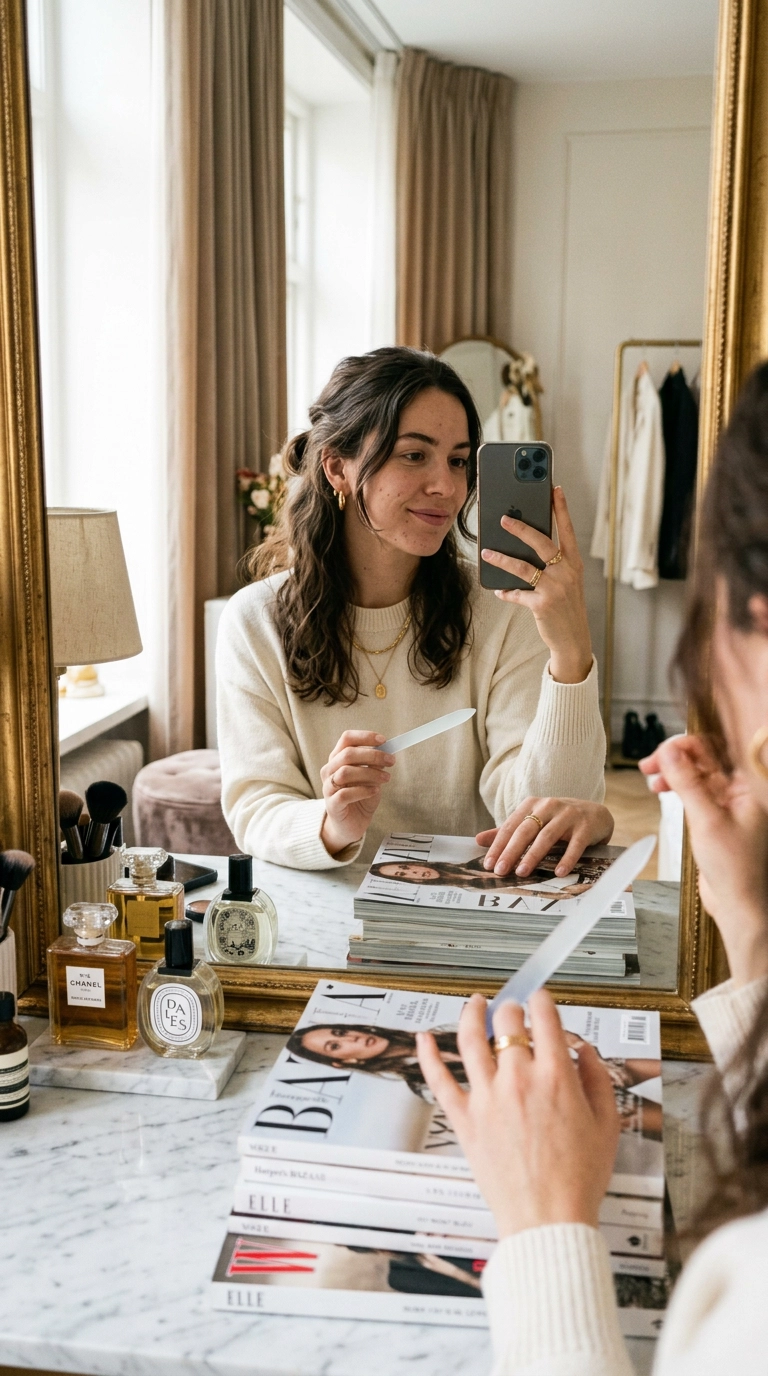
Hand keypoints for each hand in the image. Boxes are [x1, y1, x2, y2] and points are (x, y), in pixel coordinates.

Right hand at [320, 730, 394, 855]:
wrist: (350, 825)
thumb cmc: (360, 797)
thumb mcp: (371, 778)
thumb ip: (375, 765)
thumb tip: (387, 752)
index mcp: (338, 759)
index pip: (346, 739)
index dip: (364, 736)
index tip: (383, 740)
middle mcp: (329, 770)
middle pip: (347, 754)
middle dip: (372, 755)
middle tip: (391, 760)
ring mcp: (328, 788)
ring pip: (345, 773)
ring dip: (369, 773)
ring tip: (386, 778)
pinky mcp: (332, 805)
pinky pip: (345, 794)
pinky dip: (363, 790)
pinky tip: (375, 791)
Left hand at [416, 992, 619, 1237]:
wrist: (549, 1220)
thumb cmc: (577, 1180)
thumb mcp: (606, 1125)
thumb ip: (598, 1080)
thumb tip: (586, 1054)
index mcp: (556, 1077)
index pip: (546, 1019)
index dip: (542, 1001)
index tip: (540, 999)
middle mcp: (519, 1080)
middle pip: (507, 1023)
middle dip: (511, 1008)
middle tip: (512, 1008)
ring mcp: (488, 1098)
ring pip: (470, 1039)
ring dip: (470, 1014)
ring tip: (474, 1004)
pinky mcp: (465, 1120)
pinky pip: (439, 1079)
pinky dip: (428, 1055)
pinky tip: (424, 1038)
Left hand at [477, 798, 613, 876]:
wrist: (595, 813)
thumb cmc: (558, 820)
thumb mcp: (533, 821)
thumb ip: (508, 831)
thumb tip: (478, 840)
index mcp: (532, 804)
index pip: (510, 826)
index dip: (498, 846)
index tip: (488, 864)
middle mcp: (549, 806)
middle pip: (526, 830)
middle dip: (511, 851)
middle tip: (500, 870)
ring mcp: (568, 815)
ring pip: (547, 836)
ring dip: (533, 855)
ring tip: (522, 873)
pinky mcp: (585, 827)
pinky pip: (575, 845)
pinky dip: (567, 859)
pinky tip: (559, 872)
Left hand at [481, 486, 591, 683]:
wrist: (573, 639)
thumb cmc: (566, 606)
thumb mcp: (567, 582)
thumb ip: (553, 564)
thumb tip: (523, 548)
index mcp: (574, 562)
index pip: (567, 530)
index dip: (561, 508)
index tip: (555, 488)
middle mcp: (566, 572)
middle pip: (541, 542)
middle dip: (521, 528)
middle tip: (503, 519)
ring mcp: (555, 588)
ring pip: (523, 567)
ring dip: (502, 559)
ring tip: (487, 553)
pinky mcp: (542, 604)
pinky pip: (517, 593)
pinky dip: (506, 592)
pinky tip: (499, 590)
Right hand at [641, 736, 767, 985]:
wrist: (738, 903)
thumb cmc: (735, 868)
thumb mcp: (706, 820)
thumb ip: (687, 782)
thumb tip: (670, 752)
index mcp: (749, 787)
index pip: (717, 750)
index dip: (687, 746)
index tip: (662, 751)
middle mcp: (741, 792)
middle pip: (705, 760)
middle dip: (676, 758)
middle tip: (649, 763)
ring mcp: (728, 804)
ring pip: (697, 776)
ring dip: (673, 773)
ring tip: (651, 777)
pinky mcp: (716, 818)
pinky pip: (695, 793)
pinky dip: (678, 789)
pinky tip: (662, 789)